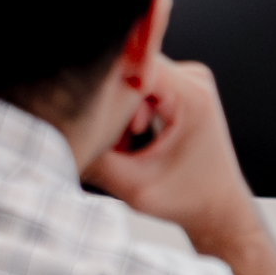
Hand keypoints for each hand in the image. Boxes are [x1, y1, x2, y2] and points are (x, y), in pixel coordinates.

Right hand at [82, 55, 262, 259]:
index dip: (100, 86)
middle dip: (110, 105)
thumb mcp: (134, 187)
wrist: (219, 209)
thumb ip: (95, 160)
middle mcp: (194, 79)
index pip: (131, 65)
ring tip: (126, 148)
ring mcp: (189, 80)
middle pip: (129, 69)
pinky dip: (128, 113)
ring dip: (118, 112)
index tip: (86, 115)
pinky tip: (133, 141)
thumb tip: (56, 139)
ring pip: (131, 79)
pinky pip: (139, 86)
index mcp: (191, 96)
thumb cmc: (188, 199)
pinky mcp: (181, 88)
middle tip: (112, 145)